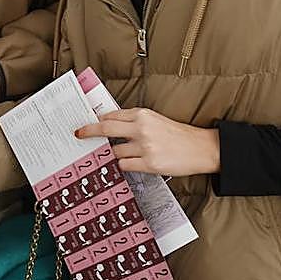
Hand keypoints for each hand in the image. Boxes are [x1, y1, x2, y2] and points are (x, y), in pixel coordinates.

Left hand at [76, 108, 219, 176]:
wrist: (202, 148)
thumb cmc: (178, 135)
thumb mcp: (155, 120)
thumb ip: (135, 121)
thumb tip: (111, 126)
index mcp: (142, 114)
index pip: (111, 115)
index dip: (97, 120)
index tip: (87, 123)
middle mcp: (141, 128)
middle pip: (105, 128)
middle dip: (89, 131)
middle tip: (79, 134)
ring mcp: (144, 146)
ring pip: (115, 151)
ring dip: (114, 154)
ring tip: (122, 155)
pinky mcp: (149, 163)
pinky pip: (124, 165)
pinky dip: (123, 165)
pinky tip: (129, 164)